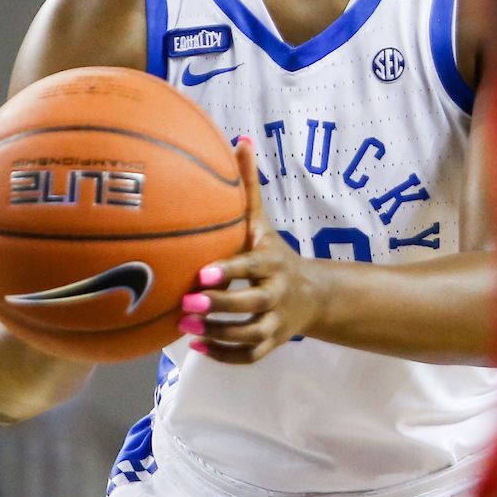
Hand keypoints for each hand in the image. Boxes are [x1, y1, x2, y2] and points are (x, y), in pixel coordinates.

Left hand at [178, 137, 322, 363]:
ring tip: (184, 327)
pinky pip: (249, 356)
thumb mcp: (263, 222)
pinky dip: (224, 356)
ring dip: (217, 333)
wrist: (313, 294)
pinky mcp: (271, 343)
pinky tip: (197, 347)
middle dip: (219, 305)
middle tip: (186, 303)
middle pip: (251, 304)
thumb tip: (240, 140)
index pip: (251, 266)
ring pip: (249, 334)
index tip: (203, 272)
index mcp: (272, 261)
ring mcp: (276, 321)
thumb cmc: (274, 253)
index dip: (230, 271)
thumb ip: (249, 186)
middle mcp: (277, 292)